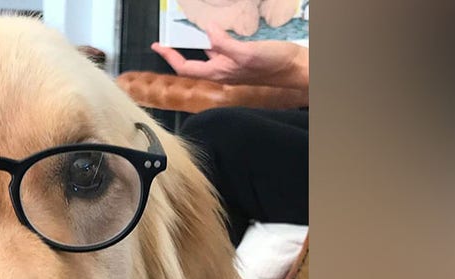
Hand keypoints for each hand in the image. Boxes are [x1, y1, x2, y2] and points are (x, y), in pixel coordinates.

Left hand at [150, 24, 307, 90]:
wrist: (296, 68)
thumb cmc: (274, 64)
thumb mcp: (247, 53)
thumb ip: (225, 44)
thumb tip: (208, 31)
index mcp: (220, 72)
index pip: (186, 67)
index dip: (170, 57)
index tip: (158, 46)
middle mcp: (222, 71)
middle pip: (192, 63)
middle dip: (178, 51)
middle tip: (168, 38)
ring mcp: (231, 66)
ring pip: (206, 55)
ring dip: (196, 44)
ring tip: (188, 31)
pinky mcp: (240, 60)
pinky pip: (220, 50)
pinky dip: (213, 39)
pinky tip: (216, 30)